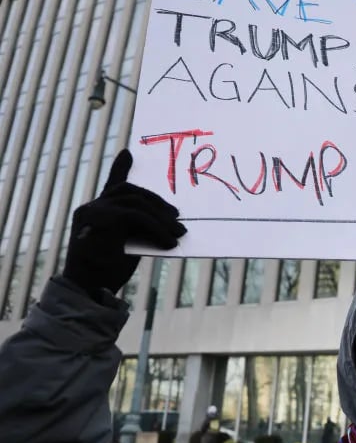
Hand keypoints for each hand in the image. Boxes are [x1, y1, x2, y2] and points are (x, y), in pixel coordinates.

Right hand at [62, 150, 185, 295]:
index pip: (113, 183)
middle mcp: (93, 207)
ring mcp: (93, 211)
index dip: (120, 167)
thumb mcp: (128, 244)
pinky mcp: (99, 219)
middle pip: (131, 191)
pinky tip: (169, 242)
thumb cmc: (109, 271)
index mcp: (99, 210)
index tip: (129, 152)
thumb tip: (170, 219)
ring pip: (136, 202)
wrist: (90, 289)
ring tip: (179, 233)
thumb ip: (138, 226)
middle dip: (158, 202)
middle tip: (178, 217)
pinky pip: (134, 216)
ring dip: (162, 218)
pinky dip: (156, 228)